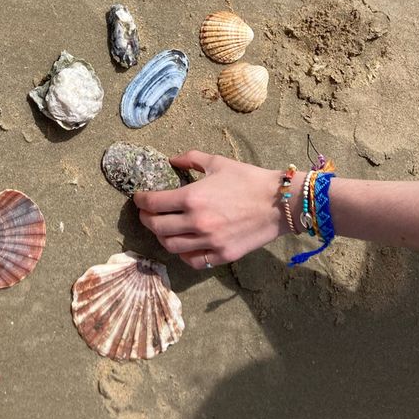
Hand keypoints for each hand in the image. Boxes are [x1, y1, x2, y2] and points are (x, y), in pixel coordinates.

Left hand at [133, 150, 283, 268]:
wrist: (279, 202)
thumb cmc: (248, 179)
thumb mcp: (217, 162)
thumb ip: (190, 159)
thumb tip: (171, 159)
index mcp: (192, 197)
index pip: (153, 203)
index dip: (141, 200)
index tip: (139, 198)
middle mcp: (196, 222)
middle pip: (157, 227)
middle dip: (146, 219)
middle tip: (146, 213)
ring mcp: (209, 242)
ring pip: (171, 246)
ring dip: (161, 237)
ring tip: (162, 228)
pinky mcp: (222, 255)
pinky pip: (192, 260)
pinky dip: (182, 253)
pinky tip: (182, 244)